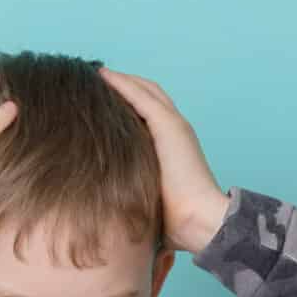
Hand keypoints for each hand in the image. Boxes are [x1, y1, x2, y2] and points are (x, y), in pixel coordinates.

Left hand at [97, 66, 229, 251]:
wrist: (200, 222)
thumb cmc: (177, 221)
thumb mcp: (149, 198)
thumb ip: (135, 191)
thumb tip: (107, 207)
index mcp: (172, 146)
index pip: (149, 114)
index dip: (128, 103)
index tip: (103, 101)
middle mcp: (175, 130)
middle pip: (147, 96)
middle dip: (124, 86)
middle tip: (96, 81)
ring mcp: (174, 126)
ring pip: (144, 90)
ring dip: (121, 80)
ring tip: (96, 75)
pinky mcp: (170, 126)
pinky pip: (141, 96)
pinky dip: (122, 83)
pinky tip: (103, 77)